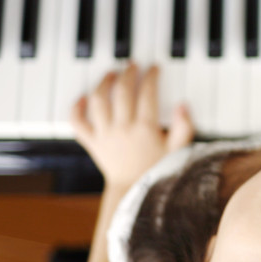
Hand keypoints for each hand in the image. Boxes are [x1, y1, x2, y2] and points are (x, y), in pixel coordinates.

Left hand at [71, 63, 194, 188]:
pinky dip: (77, 108)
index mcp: (145, 129)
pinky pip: (78, 123)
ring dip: (103, 83)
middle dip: (128, 73)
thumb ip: (183, 128)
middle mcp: (123, 128)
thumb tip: (183, 106)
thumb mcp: (178, 152)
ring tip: (110, 74)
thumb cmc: (157, 174)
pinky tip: (82, 98)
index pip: (147, 93)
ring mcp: (105, 135)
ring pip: (99, 101)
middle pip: (122, 91)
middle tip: (133, 66)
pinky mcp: (93, 143)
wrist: (134, 195)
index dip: (151, 77)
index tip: (154, 69)